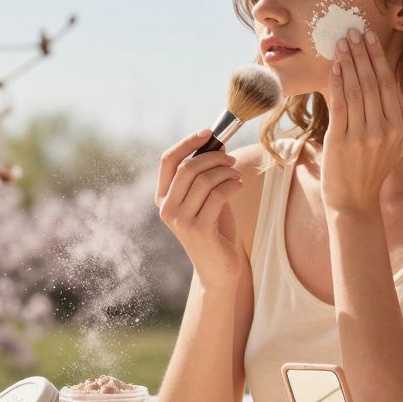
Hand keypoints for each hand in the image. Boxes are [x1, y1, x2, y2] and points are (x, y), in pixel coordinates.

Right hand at [155, 129, 246, 284]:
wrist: (220, 268)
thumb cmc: (215, 230)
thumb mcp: (207, 197)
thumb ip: (206, 174)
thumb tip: (217, 143)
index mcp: (163, 197)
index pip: (167, 160)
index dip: (187, 143)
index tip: (209, 133)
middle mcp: (166, 209)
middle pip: (188, 168)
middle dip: (214, 157)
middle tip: (231, 159)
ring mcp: (180, 220)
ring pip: (204, 180)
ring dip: (226, 172)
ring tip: (237, 176)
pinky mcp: (198, 229)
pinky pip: (217, 195)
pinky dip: (232, 185)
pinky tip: (239, 186)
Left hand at [321, 28, 402, 212]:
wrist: (354, 202)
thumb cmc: (371, 170)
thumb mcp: (395, 145)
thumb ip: (400, 119)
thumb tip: (398, 90)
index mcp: (399, 127)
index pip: (389, 84)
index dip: (379, 59)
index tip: (370, 39)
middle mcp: (384, 129)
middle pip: (373, 82)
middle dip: (363, 54)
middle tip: (354, 31)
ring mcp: (363, 135)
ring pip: (357, 90)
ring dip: (350, 62)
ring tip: (343, 42)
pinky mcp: (342, 141)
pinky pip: (340, 105)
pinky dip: (338, 83)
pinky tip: (336, 66)